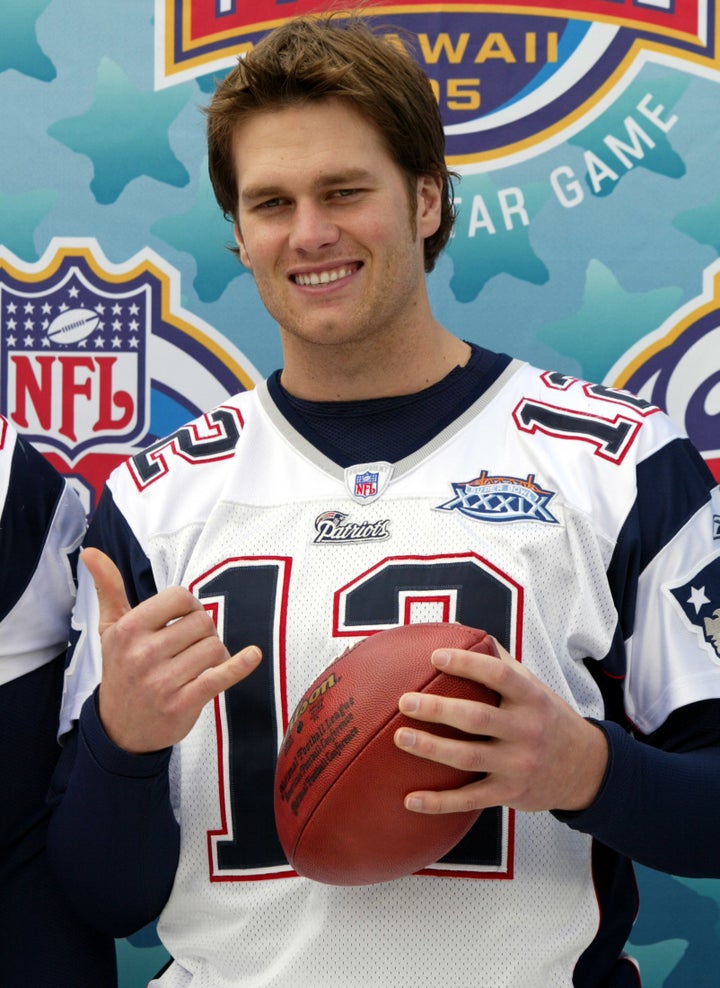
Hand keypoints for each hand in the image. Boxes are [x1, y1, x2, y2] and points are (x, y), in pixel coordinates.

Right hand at [82, 547, 261, 753]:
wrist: (120, 730)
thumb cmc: (121, 670)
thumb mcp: (110, 629)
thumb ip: (108, 588)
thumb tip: (91, 551)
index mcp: (128, 629)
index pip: (181, 597)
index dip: (190, 607)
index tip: (183, 621)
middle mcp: (143, 653)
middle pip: (203, 622)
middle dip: (204, 632)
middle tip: (190, 647)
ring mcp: (163, 681)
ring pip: (215, 647)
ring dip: (215, 654)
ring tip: (198, 665)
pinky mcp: (182, 703)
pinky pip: (220, 676)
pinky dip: (240, 665)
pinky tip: (252, 656)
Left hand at [394, 638, 607, 814]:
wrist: (586, 769)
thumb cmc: (548, 719)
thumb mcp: (535, 687)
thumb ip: (502, 663)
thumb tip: (464, 632)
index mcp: (531, 699)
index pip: (498, 675)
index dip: (467, 664)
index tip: (436, 657)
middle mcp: (527, 731)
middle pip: (477, 718)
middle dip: (438, 709)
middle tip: (405, 701)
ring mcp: (518, 765)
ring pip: (469, 758)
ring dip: (431, 748)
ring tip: (400, 737)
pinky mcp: (510, 794)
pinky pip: (469, 799)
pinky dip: (438, 802)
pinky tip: (409, 799)